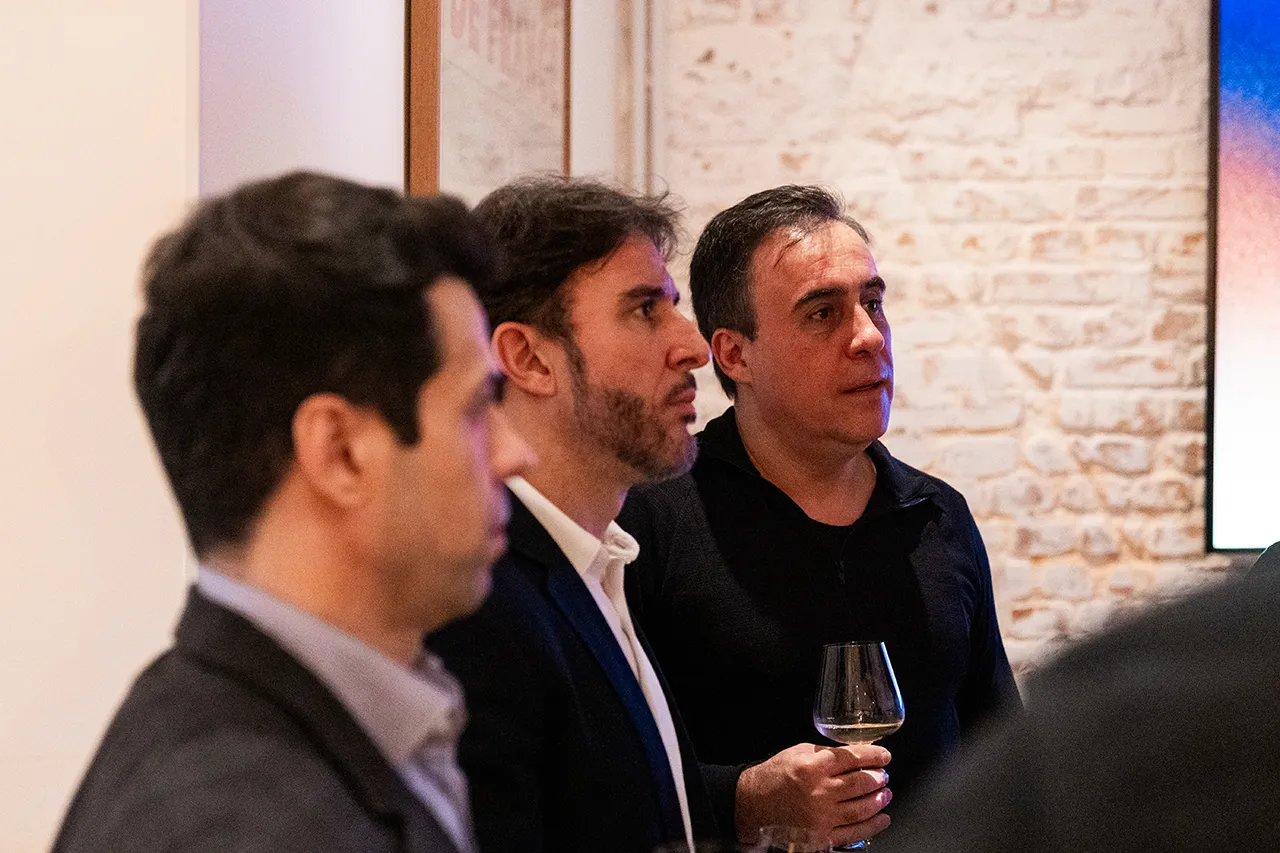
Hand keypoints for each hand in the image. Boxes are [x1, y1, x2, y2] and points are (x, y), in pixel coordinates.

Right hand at [734, 743, 891, 847]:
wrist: (754, 803)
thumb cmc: (774, 776)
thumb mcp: (798, 752)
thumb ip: (825, 752)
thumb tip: (853, 754)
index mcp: (814, 766)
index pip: (853, 758)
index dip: (873, 755)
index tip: (883, 755)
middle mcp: (820, 791)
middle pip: (861, 783)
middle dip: (877, 778)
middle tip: (883, 775)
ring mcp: (822, 815)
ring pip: (861, 808)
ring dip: (878, 800)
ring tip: (885, 793)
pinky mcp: (822, 835)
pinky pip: (854, 832)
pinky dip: (872, 825)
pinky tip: (881, 818)